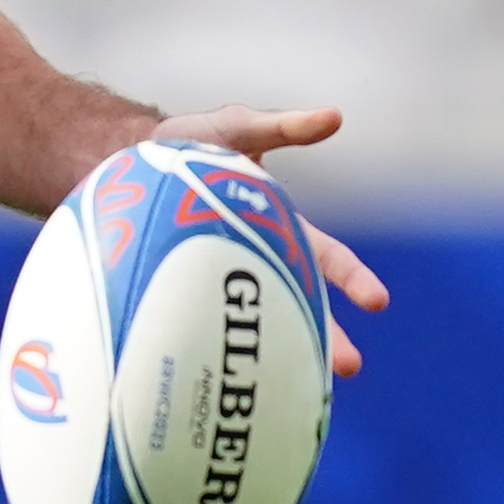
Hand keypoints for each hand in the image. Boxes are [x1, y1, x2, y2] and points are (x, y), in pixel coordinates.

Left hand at [154, 103, 390, 375]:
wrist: (125, 163)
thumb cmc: (190, 146)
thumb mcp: (237, 129)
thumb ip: (282, 127)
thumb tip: (335, 116)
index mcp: (280, 228)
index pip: (327, 260)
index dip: (353, 280)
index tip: (378, 303)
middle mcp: (258, 260)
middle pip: (301, 304)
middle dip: (329, 335)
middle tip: (350, 366)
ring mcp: (222, 278)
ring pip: (257, 325)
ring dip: (279, 352)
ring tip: (296, 388)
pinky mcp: (184, 292)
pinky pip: (204, 327)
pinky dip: (216, 352)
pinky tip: (218, 382)